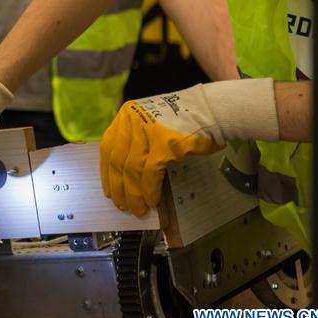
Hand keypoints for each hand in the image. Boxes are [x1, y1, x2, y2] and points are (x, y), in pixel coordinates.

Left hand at [100, 84, 224, 215]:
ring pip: (132, 169)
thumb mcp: (150, 122)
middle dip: (119, 187)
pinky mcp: (164, 142)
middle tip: (122, 205)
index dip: (106, 172)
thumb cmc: (183, 119)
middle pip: (118, 160)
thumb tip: (127, 176)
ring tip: (137, 208)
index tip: (109, 190)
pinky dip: (149, 189)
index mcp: (126, 115)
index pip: (108, 147)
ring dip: (133, 193)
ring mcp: (147, 130)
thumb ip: (136, 141)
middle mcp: (132, 120)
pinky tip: (152, 200)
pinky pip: (150, 172)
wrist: (211, 109)